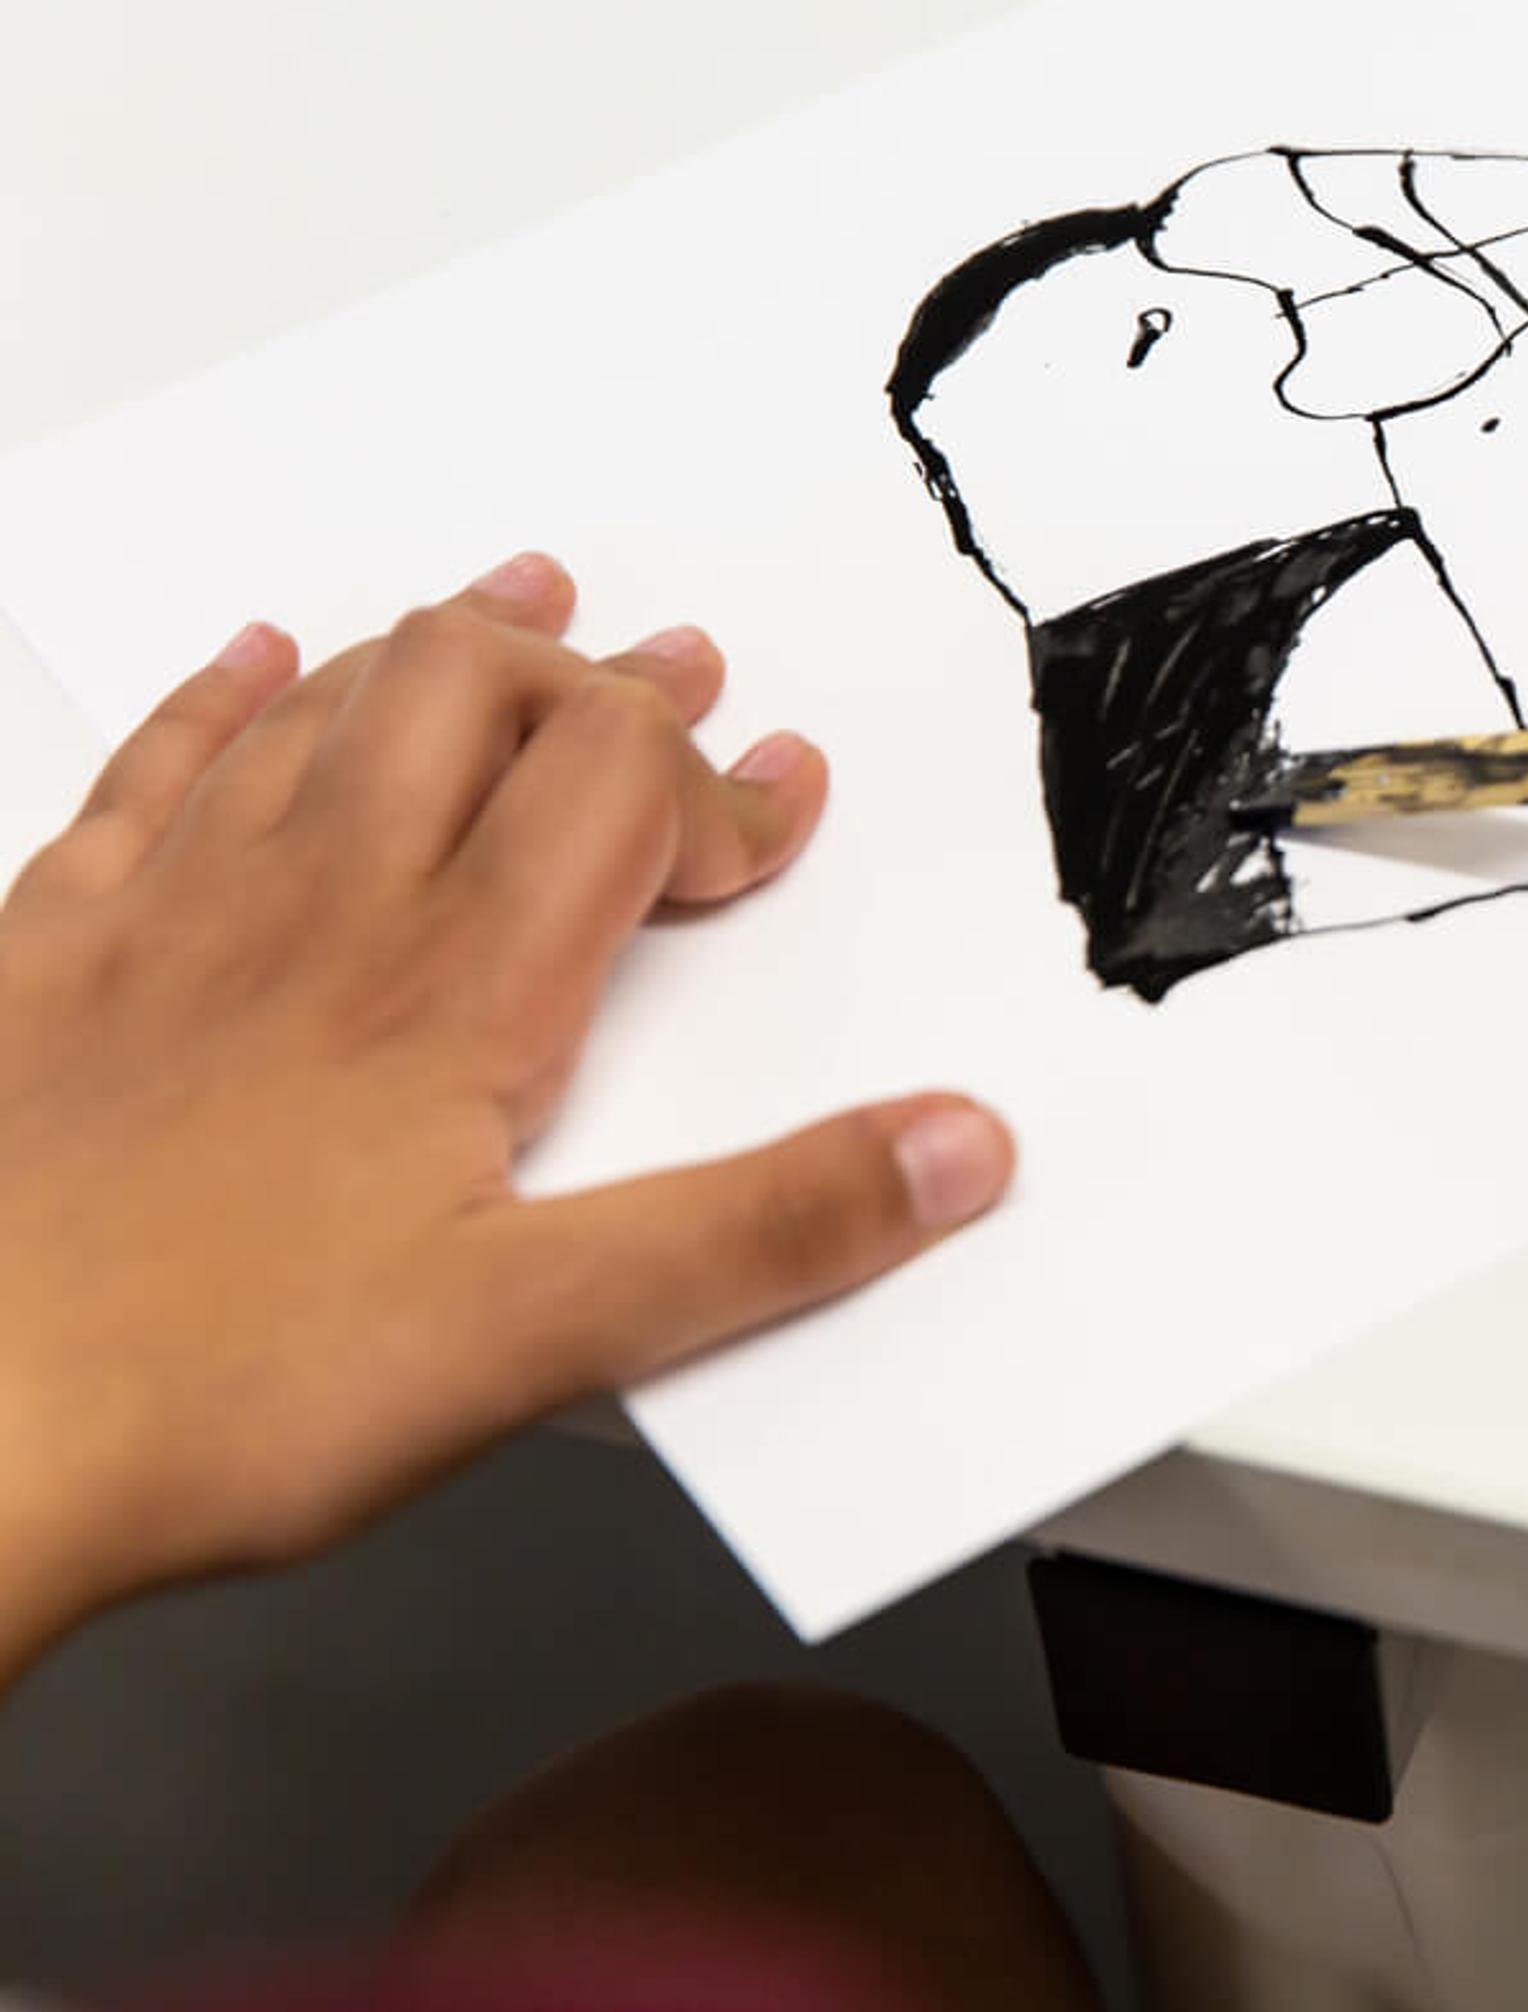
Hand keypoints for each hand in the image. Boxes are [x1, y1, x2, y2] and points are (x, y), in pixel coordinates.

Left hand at [0, 556, 1011, 1679]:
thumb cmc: (210, 1394)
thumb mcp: (539, 1339)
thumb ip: (763, 1233)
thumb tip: (953, 1147)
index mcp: (450, 993)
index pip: (620, 792)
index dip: (724, 786)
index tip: (783, 808)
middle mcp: (315, 914)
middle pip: (472, 695)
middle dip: (591, 677)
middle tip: (669, 676)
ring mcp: (172, 922)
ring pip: (323, 707)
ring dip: (434, 649)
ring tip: (512, 617)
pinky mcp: (54, 962)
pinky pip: (146, 773)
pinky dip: (216, 702)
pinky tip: (246, 668)